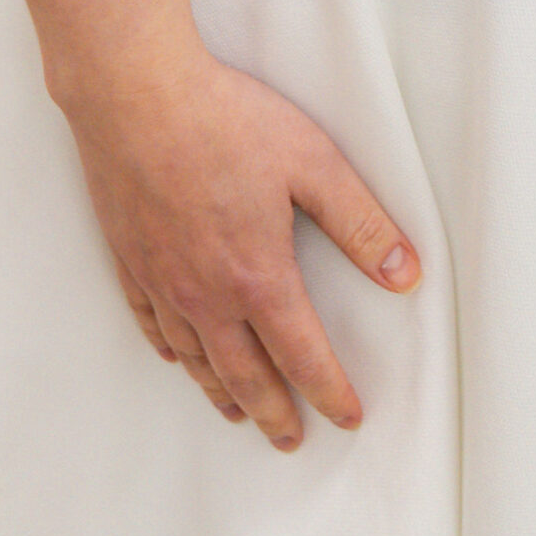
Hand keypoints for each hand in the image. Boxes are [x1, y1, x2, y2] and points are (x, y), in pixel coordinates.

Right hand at [60, 48, 422, 448]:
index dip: (329, 391)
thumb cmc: (226, 120)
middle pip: (245, 374)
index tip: (347, 417)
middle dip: (275, 412)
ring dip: (223, 392)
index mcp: (258, 275)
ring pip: (196, 358)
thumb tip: (405, 275)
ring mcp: (162, 280)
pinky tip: (178, 358)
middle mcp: (206, 293)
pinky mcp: (130, 259)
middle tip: (291, 440)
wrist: (136, 95)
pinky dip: (173, 352)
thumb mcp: (313, 163)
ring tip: (241, 413)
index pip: (302, 354)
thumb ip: (361, 224)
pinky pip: (152, 325)